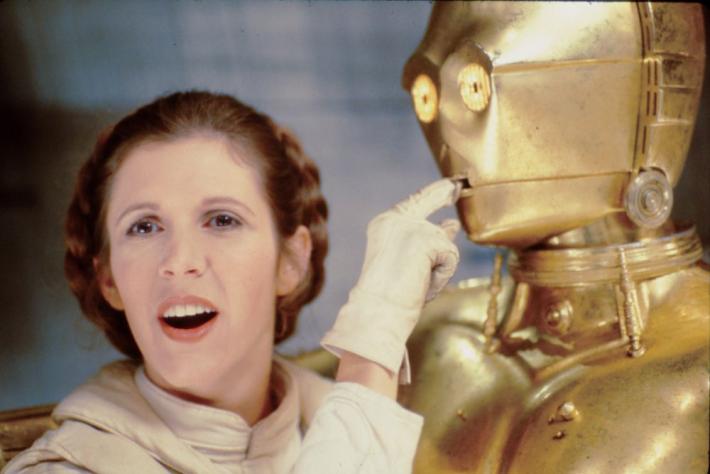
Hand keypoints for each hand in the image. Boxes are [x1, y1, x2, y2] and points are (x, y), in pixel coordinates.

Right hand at [322, 179, 460, 384]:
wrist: (378, 311)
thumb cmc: (391, 295)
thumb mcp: (411, 261)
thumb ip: (429, 239)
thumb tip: (452, 224)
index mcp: (384, 224)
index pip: (416, 202)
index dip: (436, 193)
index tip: (451, 184)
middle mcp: (395, 219)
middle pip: (433, 204)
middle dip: (444, 195)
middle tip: (457, 185)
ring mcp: (411, 227)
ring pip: (445, 244)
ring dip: (438, 269)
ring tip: (416, 284)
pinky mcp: (426, 240)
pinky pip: (450, 258)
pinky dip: (441, 277)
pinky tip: (421, 286)